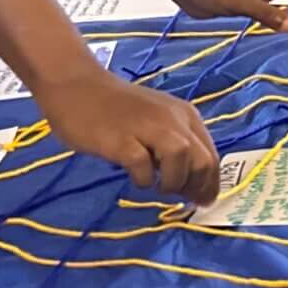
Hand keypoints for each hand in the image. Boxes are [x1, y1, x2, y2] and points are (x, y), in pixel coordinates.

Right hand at [33, 67, 221, 204]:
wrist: (76, 85)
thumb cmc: (116, 108)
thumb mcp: (156, 121)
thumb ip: (174, 145)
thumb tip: (191, 186)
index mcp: (184, 115)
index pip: (211, 156)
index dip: (210, 184)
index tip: (201, 201)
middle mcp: (171, 119)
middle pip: (202, 160)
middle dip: (195, 186)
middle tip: (178, 196)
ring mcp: (146, 126)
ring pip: (181, 156)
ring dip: (173, 181)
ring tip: (156, 186)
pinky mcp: (120, 138)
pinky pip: (142, 164)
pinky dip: (143, 179)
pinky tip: (135, 178)